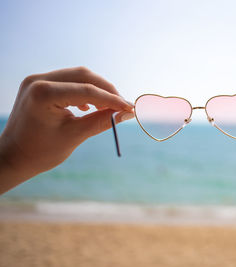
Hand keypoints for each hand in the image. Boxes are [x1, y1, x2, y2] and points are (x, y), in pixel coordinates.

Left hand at [0, 67, 134, 192]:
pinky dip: (85, 90)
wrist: (14, 156)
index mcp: (43, 94)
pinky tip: (90, 106)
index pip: (87, 90)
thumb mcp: (75, 136)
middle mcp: (38, 80)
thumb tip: (128, 113)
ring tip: (109, 108)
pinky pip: (69, 81)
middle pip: (84, 76)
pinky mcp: (39, 83)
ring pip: (78, 76)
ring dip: (97, 89)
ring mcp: (37, 79)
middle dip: (107, 91)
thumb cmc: (41, 151)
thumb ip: (103, 121)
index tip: (130, 108)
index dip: (112, 99)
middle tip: (123, 107)